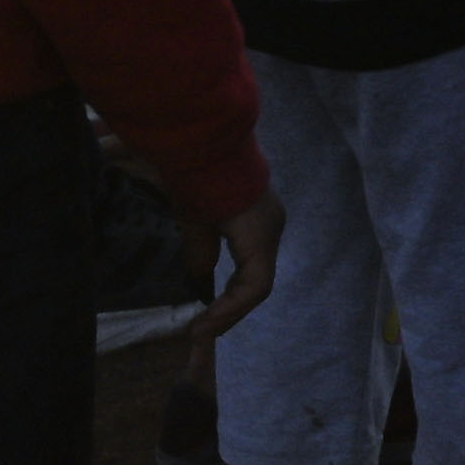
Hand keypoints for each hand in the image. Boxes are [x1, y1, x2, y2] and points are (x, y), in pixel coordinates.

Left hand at [187, 191, 288, 343]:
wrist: (210, 134)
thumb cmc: (199, 176)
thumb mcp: (192, 219)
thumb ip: (199, 254)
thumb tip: (201, 281)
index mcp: (259, 234)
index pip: (254, 286)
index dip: (228, 312)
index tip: (199, 329)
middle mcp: (272, 230)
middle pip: (258, 282)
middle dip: (231, 309)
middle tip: (202, 330)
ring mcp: (269, 222)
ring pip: (257, 271)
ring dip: (234, 295)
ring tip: (209, 316)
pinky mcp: (261, 216)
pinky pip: (254, 256)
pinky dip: (237, 277)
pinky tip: (219, 288)